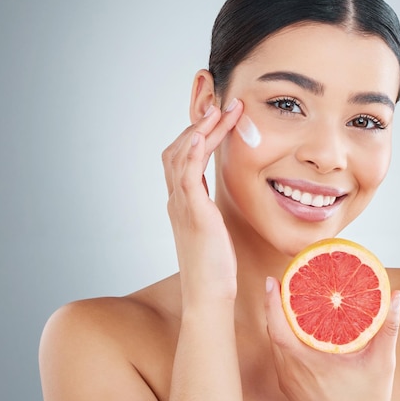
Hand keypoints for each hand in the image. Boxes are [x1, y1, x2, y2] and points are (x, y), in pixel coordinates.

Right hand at [162, 99, 243, 306]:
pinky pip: (187, 174)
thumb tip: (216, 204)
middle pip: (178, 149)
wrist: (208, 294)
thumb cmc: (215, 267)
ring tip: (221, 110)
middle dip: (199, 124)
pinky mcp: (192, 212)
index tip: (219, 118)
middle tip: (222, 105)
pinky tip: (202, 133)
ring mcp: (181, 204)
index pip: (183, 157)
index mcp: (183, 202)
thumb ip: (210, 211)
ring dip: (200, 129)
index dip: (198, 135)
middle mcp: (177, 199)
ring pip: (181, 154)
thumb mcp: (213, 231)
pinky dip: (191, 150)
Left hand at [264, 277, 399, 400]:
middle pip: (273, 332)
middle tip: (284, 282)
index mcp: (308, 364)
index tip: (273, 280)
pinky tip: (295, 328)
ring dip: (279, 322)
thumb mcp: (383, 362)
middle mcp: (292, 373)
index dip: (273, 303)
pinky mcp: (290, 388)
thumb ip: (388, 327)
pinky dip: (284, 338)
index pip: (279, 328)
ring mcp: (288, 382)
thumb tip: (396, 296)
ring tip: (288, 300)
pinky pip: (280, 356)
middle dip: (275, 305)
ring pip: (275, 344)